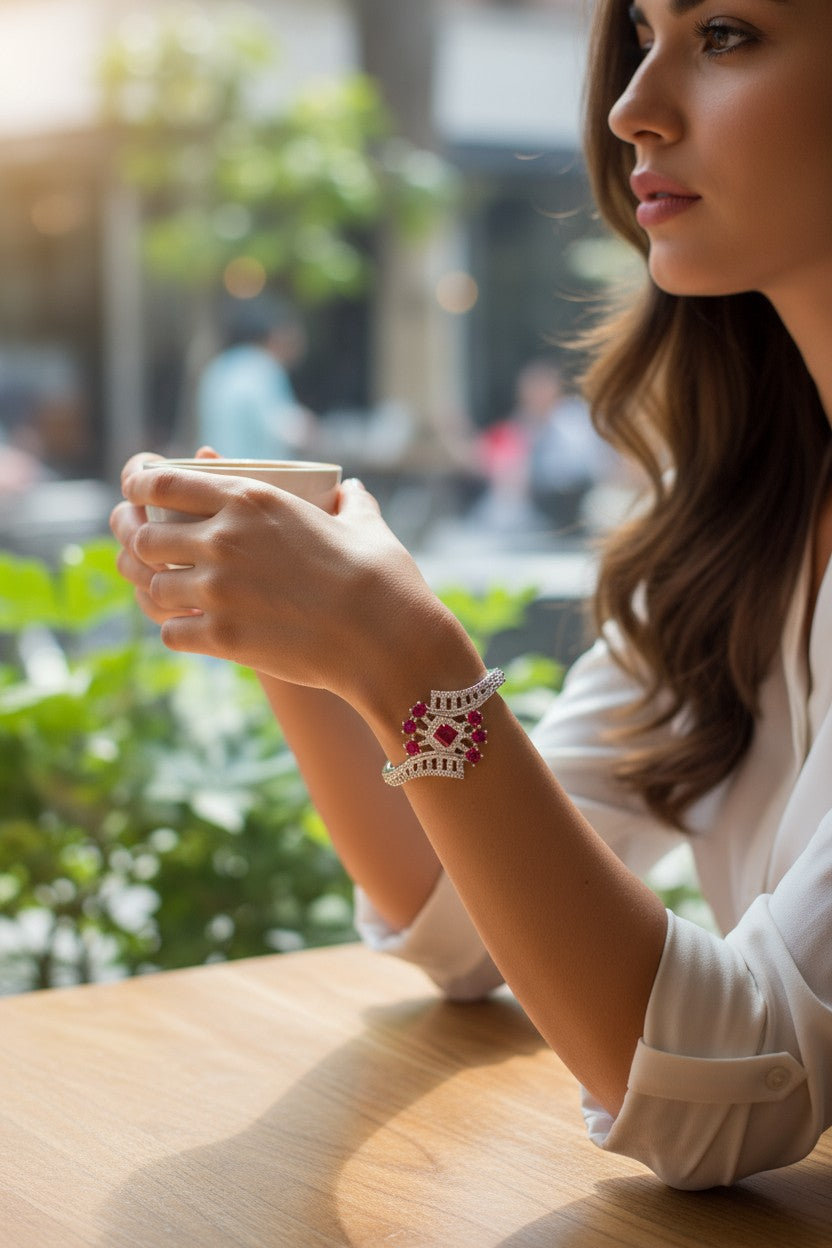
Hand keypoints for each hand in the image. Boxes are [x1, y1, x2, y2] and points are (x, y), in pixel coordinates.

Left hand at [111, 453, 445, 705]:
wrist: (387, 639)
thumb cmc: (383, 579)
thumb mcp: (364, 524)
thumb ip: (351, 502)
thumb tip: (352, 491)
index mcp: (251, 500)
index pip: (163, 482)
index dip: (138, 485)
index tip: (135, 493)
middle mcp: (224, 540)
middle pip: (145, 537)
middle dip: (139, 543)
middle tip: (146, 550)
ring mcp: (218, 590)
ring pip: (152, 587)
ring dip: (156, 591)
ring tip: (168, 593)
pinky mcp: (222, 638)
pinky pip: (171, 632)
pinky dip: (177, 631)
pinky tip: (189, 631)